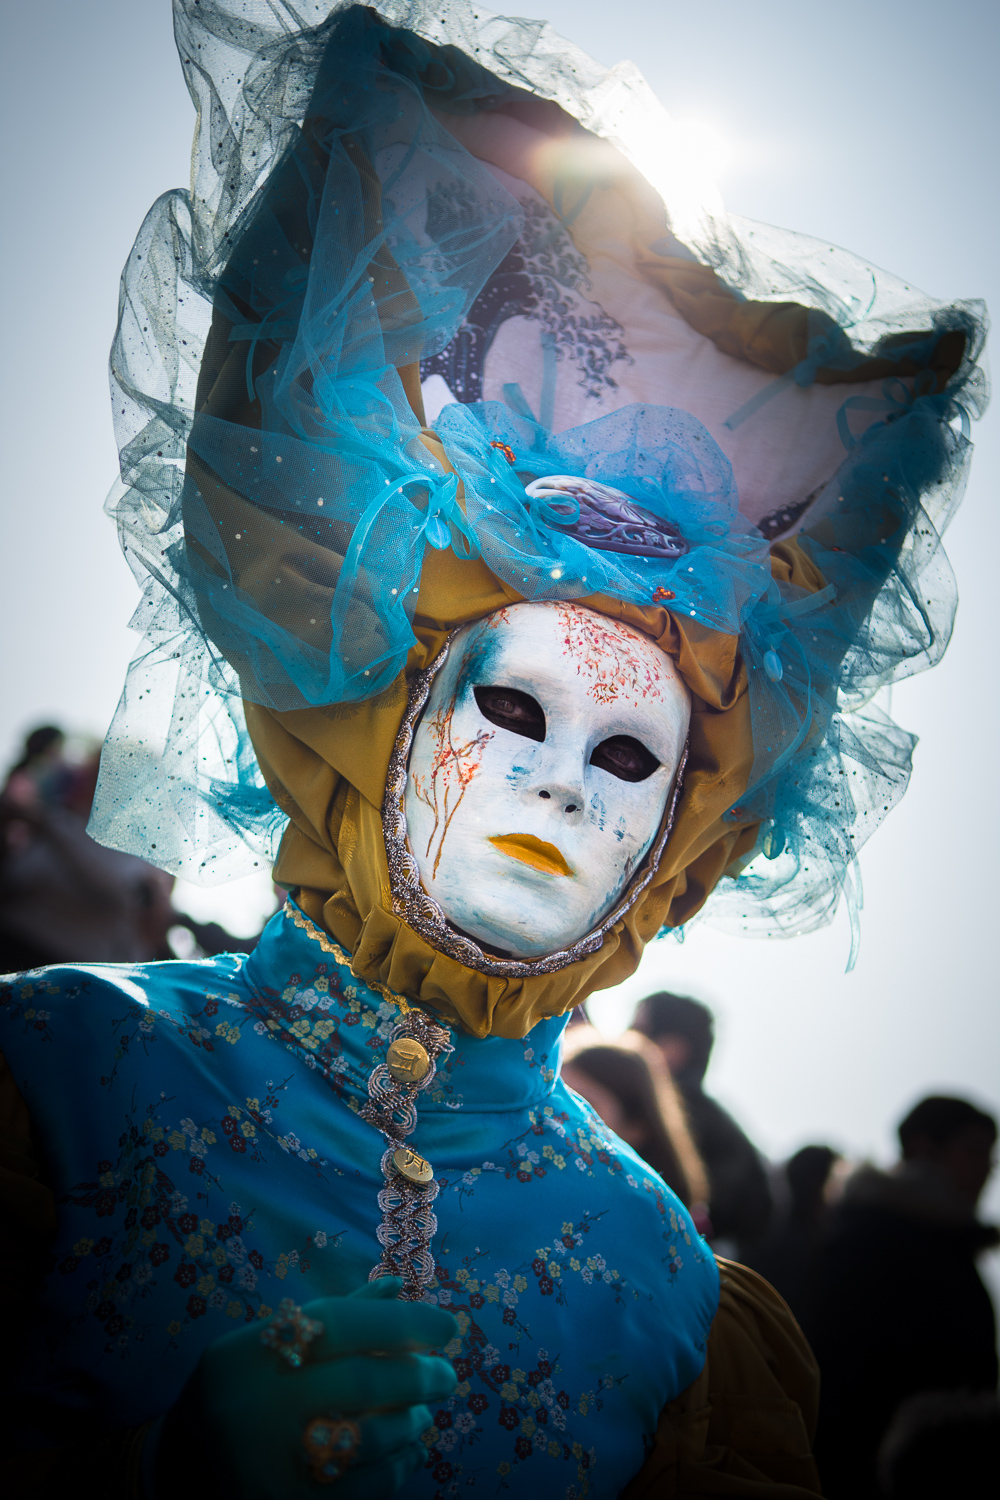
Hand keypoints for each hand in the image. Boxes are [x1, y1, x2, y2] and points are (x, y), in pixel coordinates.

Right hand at [147, 1278, 457, 1498]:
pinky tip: (408, 1453)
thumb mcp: (272, 1340)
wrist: (186, 1467)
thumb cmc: (246, 1388)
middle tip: (446, 1375)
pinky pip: (363, 1489)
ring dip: (409, 1424)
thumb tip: (399, 1288)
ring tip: (423, 1414)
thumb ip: (335, 1316)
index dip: (403, 1322)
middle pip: (359, 1381)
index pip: (340, 1323)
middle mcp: (259, 1406)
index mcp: (256, 1352)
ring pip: (366, 1440)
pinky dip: (397, 1468)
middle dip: (418, 1376)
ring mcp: (272, 1464)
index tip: (447, 1326)